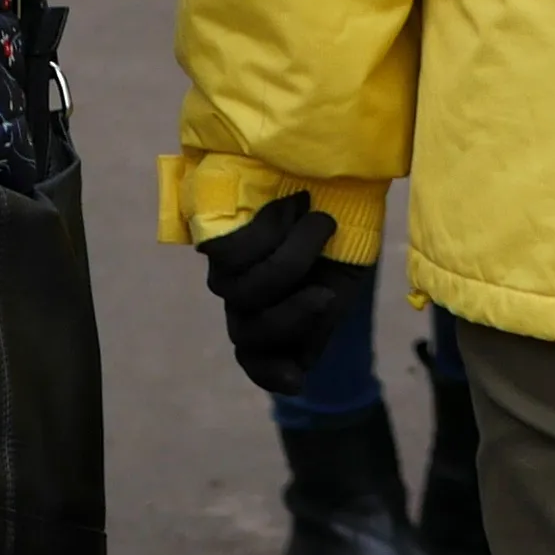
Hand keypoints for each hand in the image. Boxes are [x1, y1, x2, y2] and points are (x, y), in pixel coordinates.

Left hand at [196, 190, 352, 393]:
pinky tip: (294, 207)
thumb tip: (298, 370)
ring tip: (321, 223)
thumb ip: (317, 323)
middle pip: (248, 333)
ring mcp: (226, 272)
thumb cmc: (339, 236)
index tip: (296, 379)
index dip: (268, 374)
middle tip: (327, 295)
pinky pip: (233, 252)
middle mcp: (245, 301)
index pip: (255, 360)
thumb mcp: (339, 285)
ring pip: (244, 291)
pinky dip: (271, 228)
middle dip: (292, 318)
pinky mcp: (216, 237)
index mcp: (278, 320)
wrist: (331, 176)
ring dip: (292, 259)